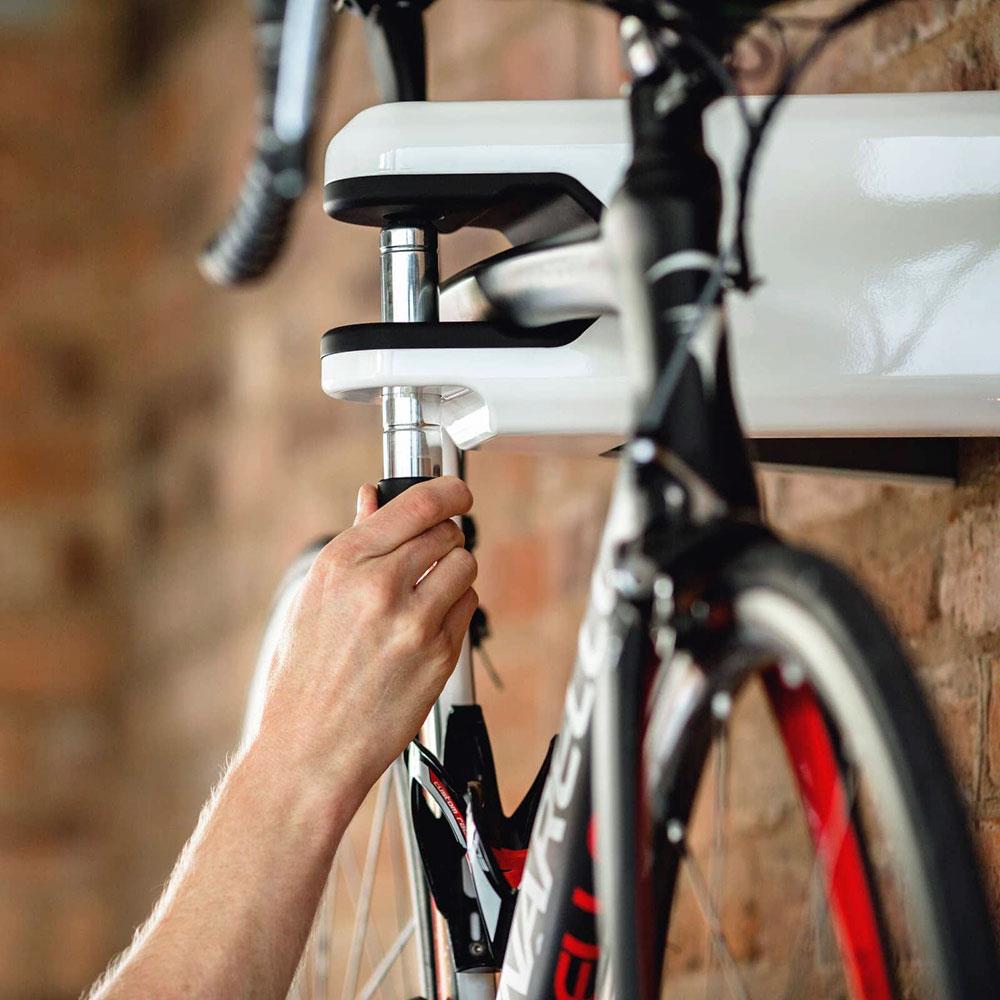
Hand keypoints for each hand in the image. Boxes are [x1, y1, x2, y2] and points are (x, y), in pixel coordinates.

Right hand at [256, 476, 476, 800]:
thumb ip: (355, 542)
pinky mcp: (439, 654)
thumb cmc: (305, 675)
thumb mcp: (315, 597)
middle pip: (447, 531)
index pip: (418, 503)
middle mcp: (379, 585)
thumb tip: (373, 497)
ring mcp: (413, 621)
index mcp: (343, 563)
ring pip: (465, 565)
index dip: (448, 491)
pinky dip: (456, 608)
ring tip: (429, 592)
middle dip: (444, 537)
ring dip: (454, 572)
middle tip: (432, 554)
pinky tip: (428, 624)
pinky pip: (469, 606)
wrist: (310, 746)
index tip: (458, 492)